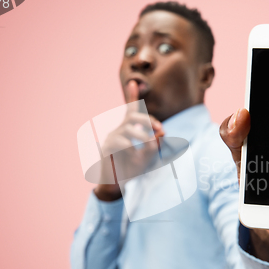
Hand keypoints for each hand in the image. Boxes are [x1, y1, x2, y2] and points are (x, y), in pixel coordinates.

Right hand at [94, 80, 164, 200]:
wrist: (118, 186)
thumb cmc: (132, 170)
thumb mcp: (149, 157)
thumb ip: (156, 145)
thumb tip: (162, 133)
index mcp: (128, 130)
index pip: (130, 110)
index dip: (131, 96)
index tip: (133, 82)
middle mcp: (119, 131)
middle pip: (132, 116)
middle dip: (149, 120)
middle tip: (162, 130)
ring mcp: (111, 138)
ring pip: (128, 128)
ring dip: (143, 136)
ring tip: (150, 145)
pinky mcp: (106, 148)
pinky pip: (120, 142)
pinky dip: (131, 148)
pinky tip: (133, 156)